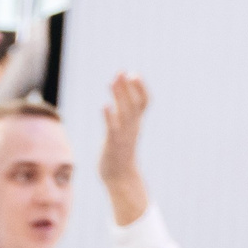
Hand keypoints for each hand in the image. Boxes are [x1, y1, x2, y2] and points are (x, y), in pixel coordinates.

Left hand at [100, 72, 149, 223]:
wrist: (120, 177)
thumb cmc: (119, 155)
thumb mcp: (123, 133)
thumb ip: (122, 120)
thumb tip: (117, 107)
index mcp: (136, 124)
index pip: (143, 102)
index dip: (140, 87)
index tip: (134, 73)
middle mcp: (132, 127)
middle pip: (134, 102)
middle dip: (128, 86)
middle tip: (121, 71)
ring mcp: (124, 134)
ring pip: (125, 111)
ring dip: (119, 95)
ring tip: (113, 80)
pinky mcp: (113, 143)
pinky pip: (113, 128)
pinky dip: (110, 116)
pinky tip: (104, 105)